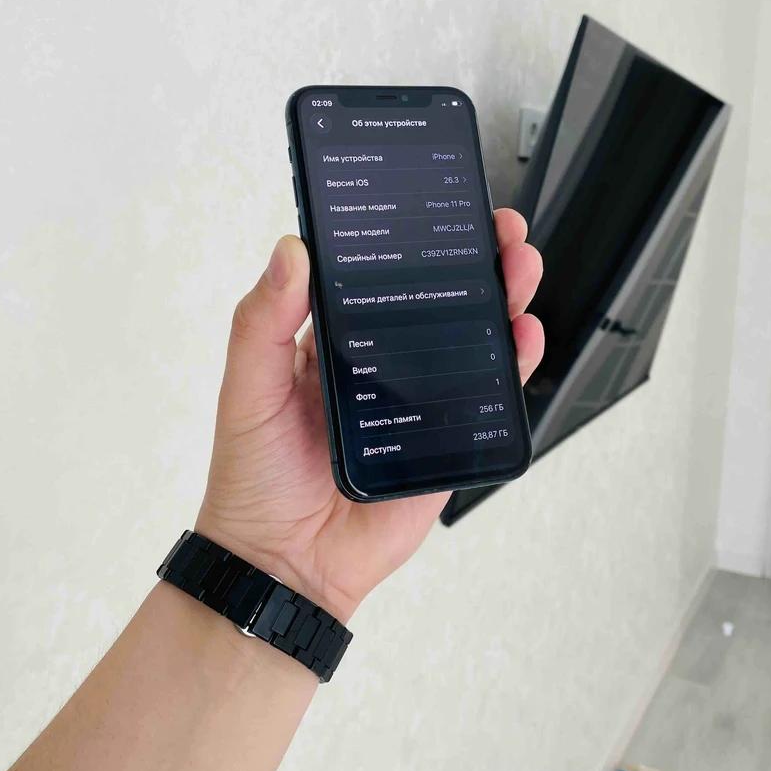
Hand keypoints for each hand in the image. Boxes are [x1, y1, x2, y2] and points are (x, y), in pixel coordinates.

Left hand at [196, 208, 543, 622]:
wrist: (283, 565)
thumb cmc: (254, 478)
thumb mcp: (247, 388)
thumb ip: (262, 322)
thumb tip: (288, 251)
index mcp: (335, 341)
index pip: (383, 277)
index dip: (415, 240)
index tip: (439, 205)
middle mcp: (382, 364)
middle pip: (440, 300)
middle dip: (476, 261)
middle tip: (499, 231)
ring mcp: (419, 402)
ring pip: (473, 341)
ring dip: (503, 301)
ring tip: (519, 270)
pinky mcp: (445, 441)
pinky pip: (488, 398)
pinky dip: (513, 365)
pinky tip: (523, 337)